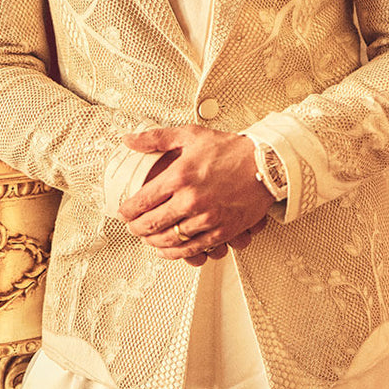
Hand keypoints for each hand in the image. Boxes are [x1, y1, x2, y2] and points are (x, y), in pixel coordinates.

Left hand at [117, 125, 273, 264]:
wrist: (265, 163)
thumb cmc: (229, 148)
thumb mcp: (190, 135)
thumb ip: (156, 139)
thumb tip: (129, 140)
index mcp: (180, 176)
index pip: (142, 201)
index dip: (127, 211)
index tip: (123, 212)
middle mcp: (191, 199)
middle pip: (151, 224)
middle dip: (136, 228)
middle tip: (132, 226)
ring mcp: (207, 218)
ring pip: (169, 240)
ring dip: (153, 242)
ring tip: (148, 238)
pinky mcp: (221, 231)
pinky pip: (192, 249)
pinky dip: (175, 253)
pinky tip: (168, 249)